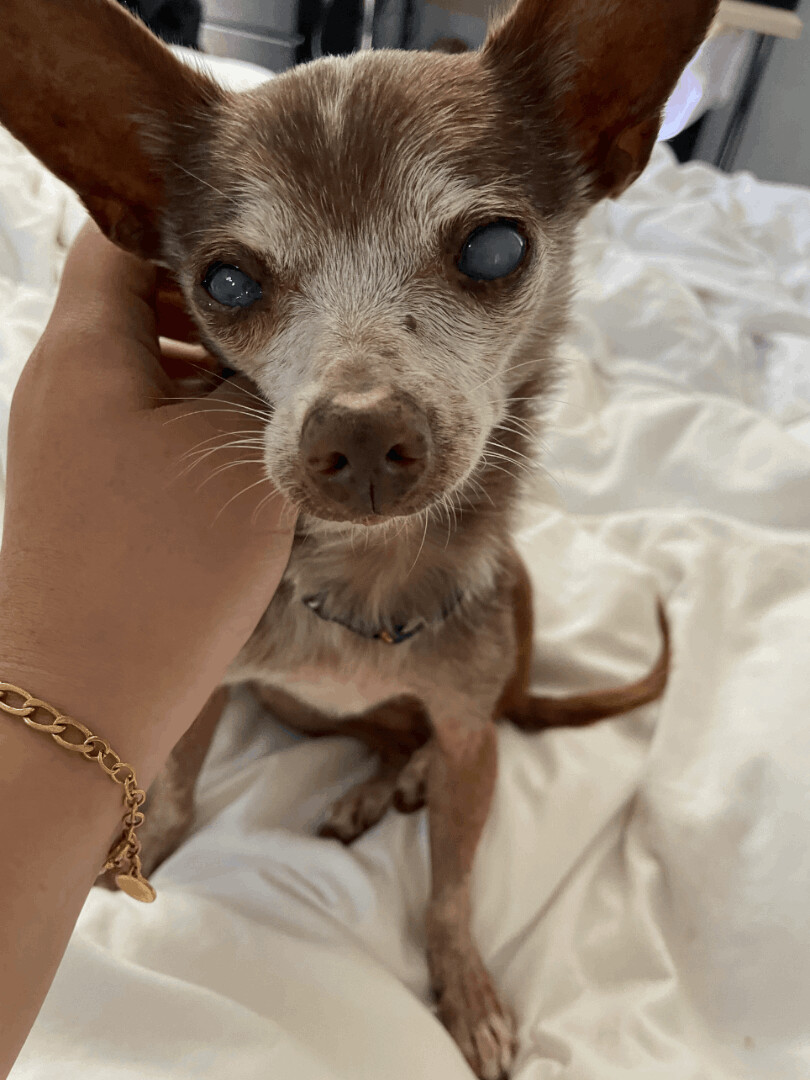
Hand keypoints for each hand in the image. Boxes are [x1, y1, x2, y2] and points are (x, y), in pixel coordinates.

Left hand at [0, 223, 294, 771]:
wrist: (87, 696)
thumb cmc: (166, 572)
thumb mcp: (240, 456)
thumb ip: (261, 375)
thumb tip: (283, 336)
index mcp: (86, 350)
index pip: (119, 232)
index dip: (190, 221)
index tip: (266, 236)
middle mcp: (59, 380)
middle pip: (126, 293)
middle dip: (206, 295)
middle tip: (285, 314)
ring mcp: (62, 434)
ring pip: (135, 357)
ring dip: (199, 355)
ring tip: (270, 380)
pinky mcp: (76, 482)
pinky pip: (131, 412)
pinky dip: (181, 406)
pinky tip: (239, 440)